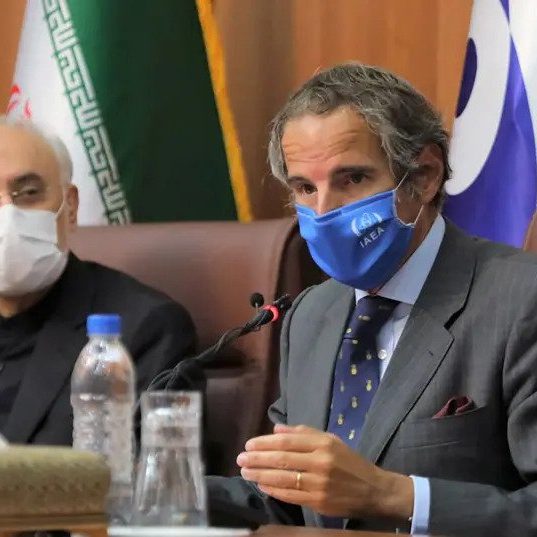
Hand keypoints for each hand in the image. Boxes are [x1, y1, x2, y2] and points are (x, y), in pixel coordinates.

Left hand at [237, 424, 412, 520]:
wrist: (373, 489)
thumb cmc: (349, 461)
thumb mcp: (331, 440)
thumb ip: (304, 433)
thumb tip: (276, 429)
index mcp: (323, 443)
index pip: (287, 441)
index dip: (265, 443)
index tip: (249, 444)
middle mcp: (320, 462)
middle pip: (281, 459)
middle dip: (257, 459)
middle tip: (241, 458)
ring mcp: (319, 483)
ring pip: (283, 478)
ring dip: (260, 474)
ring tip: (245, 472)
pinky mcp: (318, 502)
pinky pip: (290, 495)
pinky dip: (273, 489)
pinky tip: (261, 484)